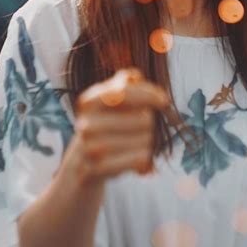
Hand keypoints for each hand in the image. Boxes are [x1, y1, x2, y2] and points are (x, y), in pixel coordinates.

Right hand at [73, 68, 169, 184]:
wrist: (82, 165)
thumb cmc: (106, 127)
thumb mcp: (110, 102)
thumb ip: (124, 84)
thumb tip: (134, 76)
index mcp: (89, 102)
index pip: (125, 92)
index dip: (149, 94)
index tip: (164, 100)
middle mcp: (86, 124)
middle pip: (143, 118)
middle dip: (148, 124)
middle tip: (137, 130)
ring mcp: (90, 149)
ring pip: (145, 140)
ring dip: (146, 143)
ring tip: (132, 145)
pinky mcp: (98, 170)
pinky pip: (140, 159)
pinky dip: (144, 160)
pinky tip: (135, 160)